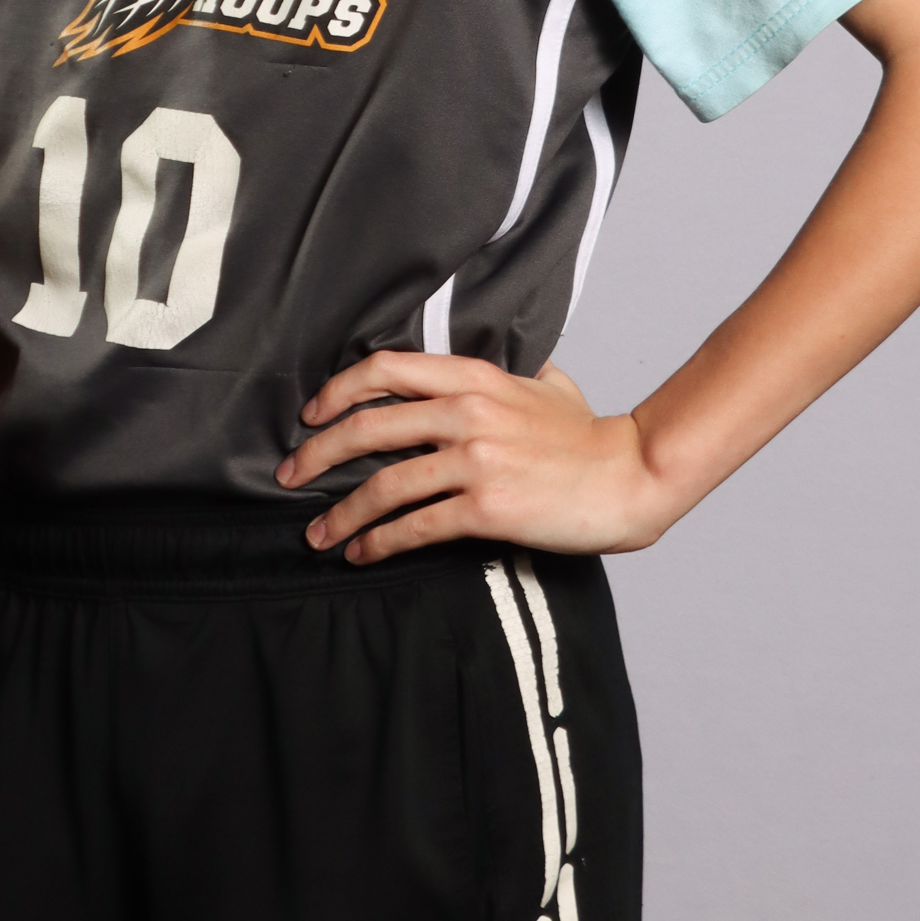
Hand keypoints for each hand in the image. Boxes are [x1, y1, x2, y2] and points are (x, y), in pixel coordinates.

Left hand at [276, 351, 683, 564]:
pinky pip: (415, 527)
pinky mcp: (486, 508)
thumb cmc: (588, 437)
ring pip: (384, 485)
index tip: (312, 416)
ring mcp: (475, 461)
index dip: (338, 391)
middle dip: (318, 455)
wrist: (629, 476)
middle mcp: (467, 413)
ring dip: (341, 514)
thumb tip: (506, 367)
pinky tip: (362, 553)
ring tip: (318, 534)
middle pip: (368, 427)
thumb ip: (512, 373)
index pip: (385, 369)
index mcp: (474, 377)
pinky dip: (379, 542)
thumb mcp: (547, 385)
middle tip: (290, 476)